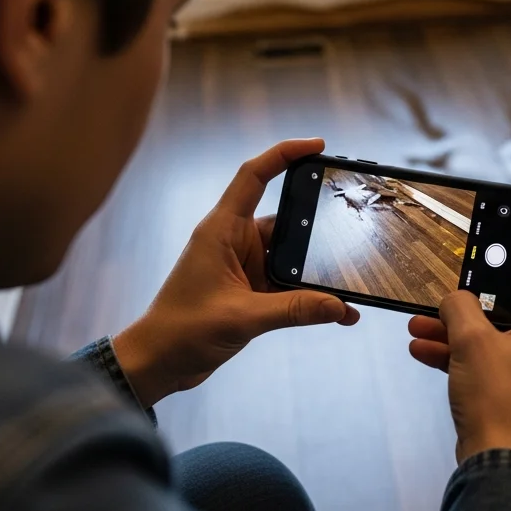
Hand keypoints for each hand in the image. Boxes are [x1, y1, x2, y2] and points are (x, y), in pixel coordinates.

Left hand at [113, 138, 359, 407]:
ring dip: (317, 268)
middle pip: (285, 219)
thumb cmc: (181, 331)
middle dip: (318, 225)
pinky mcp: (251, 289)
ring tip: (351, 277)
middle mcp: (234, 241)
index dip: (284, 154)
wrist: (157, 364)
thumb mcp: (241, 318)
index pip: (254, 176)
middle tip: (353, 227)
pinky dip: (311, 294)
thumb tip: (340, 306)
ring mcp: (244, 265)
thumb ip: (293, 310)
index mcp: (222, 230)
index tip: (318, 146)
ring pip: (292, 254)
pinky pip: (290, 284)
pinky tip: (337, 310)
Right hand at [408, 249, 510, 462]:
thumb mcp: (471, 341)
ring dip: (460, 328)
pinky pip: (494, 361)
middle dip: (476, 299)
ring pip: (500, 335)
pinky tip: (424, 350)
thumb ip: (460, 307)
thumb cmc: (497, 400)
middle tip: (450, 290)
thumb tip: (454, 299)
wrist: (497, 466)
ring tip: (421, 323)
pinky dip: (464, 354)